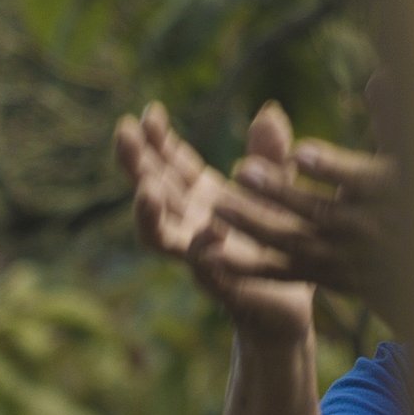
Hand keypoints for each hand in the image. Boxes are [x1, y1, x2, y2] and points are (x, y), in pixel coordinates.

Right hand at [114, 101, 315, 345]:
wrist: (288, 304)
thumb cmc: (277, 242)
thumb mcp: (278, 190)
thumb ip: (271, 155)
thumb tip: (269, 111)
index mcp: (202, 197)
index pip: (170, 163)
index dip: (158, 139)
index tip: (150, 111)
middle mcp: (191, 224)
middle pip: (153, 191)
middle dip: (136, 163)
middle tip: (125, 133)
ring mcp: (200, 256)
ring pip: (160, 236)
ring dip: (149, 213)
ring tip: (147, 189)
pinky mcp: (222, 285)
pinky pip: (206, 271)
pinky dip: (203, 254)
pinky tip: (208, 234)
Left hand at [205, 131, 401, 310]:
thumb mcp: (413, 152)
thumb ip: (392, 116)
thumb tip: (381, 75)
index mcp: (390, 193)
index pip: (362, 181)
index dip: (331, 167)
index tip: (300, 151)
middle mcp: (369, 230)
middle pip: (321, 213)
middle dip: (280, 194)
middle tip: (240, 171)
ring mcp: (347, 258)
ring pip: (297, 243)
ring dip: (257, 227)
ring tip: (218, 206)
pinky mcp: (327, 277)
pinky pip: (286, 272)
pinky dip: (251, 267)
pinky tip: (213, 255)